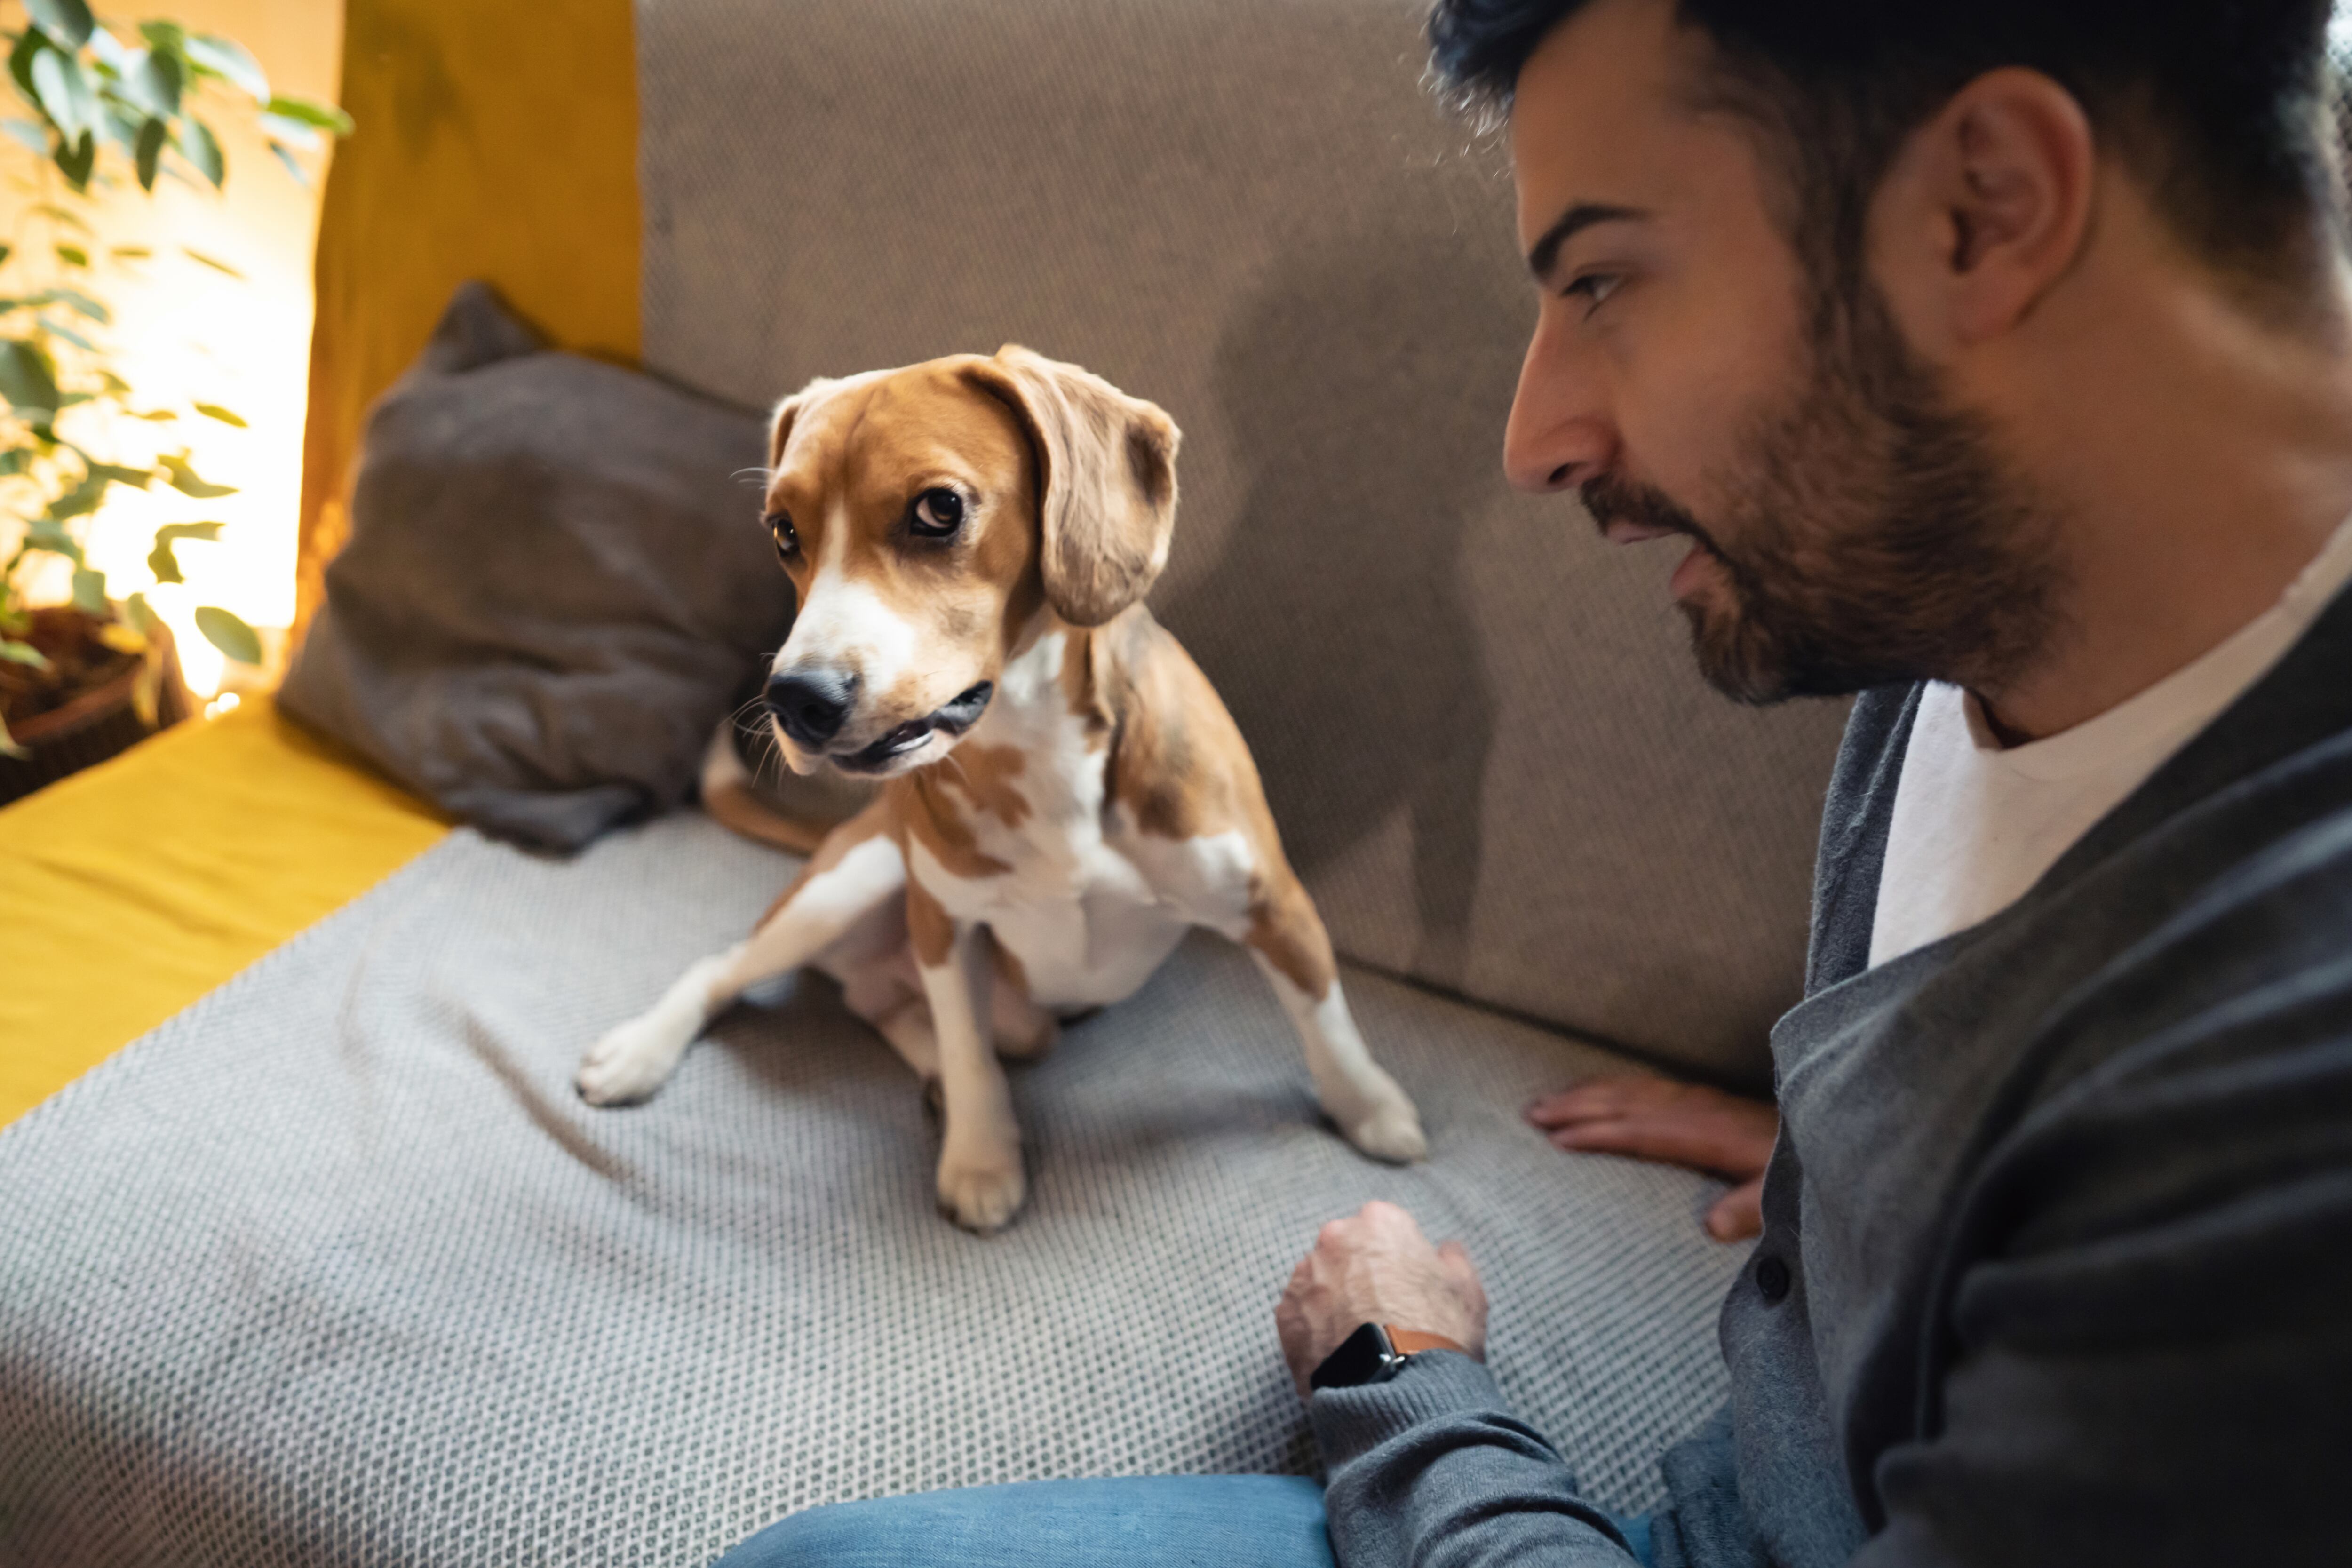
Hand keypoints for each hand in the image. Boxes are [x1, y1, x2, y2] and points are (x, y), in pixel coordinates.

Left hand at [1276, 1200, 1487, 1396]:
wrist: (1396, 1391)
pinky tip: (1338, 1351)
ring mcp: (1304, 1276)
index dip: (1399, 1259)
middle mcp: (1335, 1239)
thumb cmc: (1438, 1335)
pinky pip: (1300, 1313)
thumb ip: (1453, 1260)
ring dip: (1334, 1299)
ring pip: (1320, 1280)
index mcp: (1380, 1223)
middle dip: (1360, 1274)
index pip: (1386, 1229)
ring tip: (1358, 1336)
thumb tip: (1447, 1249)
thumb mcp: (1466, 1291)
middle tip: (1382, 1311)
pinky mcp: (1284, 1314)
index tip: (1406, 1286)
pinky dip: (1314, 1328)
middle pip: (1347, 1250)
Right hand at [1528, 1077, 1778, 1241]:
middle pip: (1624, 1104)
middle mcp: (1695, 1110)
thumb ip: (1746, 1210)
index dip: (1598, 1134)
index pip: (1640, 1131)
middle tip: (1531, 1113)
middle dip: (1576, 1107)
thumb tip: (1710, 1227)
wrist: (1822, 1130)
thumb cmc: (1796, 1170)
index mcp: (1706, 1134)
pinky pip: (1645, 1086)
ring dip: (1586, 1093)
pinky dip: (1612, 1085)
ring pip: (1630, 1090)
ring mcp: (1697, 1100)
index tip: (1558, 1138)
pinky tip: (1596, 1091)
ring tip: (1547, 1100)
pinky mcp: (1702, 1098)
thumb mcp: (1777, 1196)